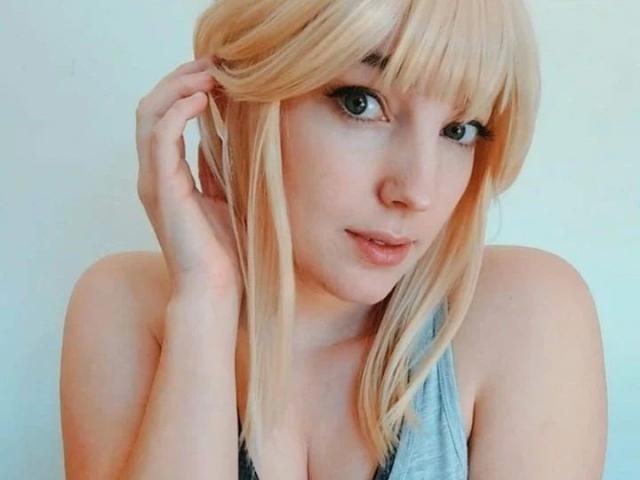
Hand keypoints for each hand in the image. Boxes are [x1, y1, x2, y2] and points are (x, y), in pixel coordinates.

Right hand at [135, 57, 242, 312]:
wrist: (217, 289)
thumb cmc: (226, 252)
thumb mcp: (227, 198)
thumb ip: (219, 168)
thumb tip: (228, 136)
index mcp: (168, 177)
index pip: (164, 117)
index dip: (185, 89)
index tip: (217, 74)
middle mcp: (155, 175)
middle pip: (152, 107)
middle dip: (180, 79)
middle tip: (213, 63)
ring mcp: (154, 181)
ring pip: (149, 114)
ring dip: (178, 86)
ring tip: (210, 73)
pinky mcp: (162, 188)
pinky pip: (159, 136)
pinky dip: (176, 111)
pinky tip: (202, 98)